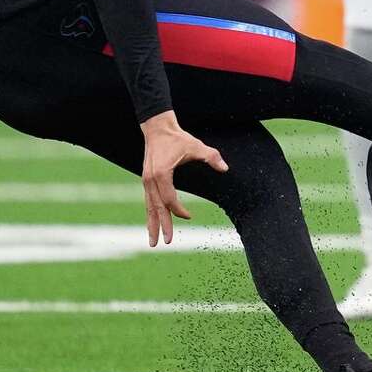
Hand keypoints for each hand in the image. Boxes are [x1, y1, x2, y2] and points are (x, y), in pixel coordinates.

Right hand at [139, 111, 227, 246]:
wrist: (158, 128)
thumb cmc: (177, 138)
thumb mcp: (195, 146)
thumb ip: (211, 156)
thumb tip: (225, 168)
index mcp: (161, 174)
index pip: (170, 199)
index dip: (179, 210)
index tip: (189, 216)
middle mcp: (150, 180)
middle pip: (157, 208)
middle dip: (162, 226)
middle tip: (166, 242)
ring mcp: (146, 181)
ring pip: (149, 207)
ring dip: (152, 224)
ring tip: (152, 241)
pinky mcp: (146, 180)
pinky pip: (148, 201)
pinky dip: (151, 213)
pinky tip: (152, 224)